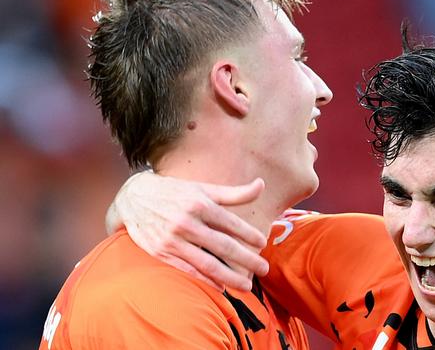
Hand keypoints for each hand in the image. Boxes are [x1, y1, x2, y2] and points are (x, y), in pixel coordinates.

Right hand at [106, 171, 269, 290]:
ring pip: (207, 263)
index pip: (231, 223)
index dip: (249, 234)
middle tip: (264, 269)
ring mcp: (172, 240)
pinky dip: (205, 280)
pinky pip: (188, 270)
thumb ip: (233, 192)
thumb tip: (261, 184)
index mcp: (199, 204)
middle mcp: (186, 222)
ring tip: (247, 286)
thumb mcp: (203, 188)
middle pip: (223, 246)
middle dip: (247, 259)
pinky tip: (221, 287)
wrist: (133, 198)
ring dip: (230, 277)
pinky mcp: (161, 253)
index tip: (263, 243)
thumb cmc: (175, 193)